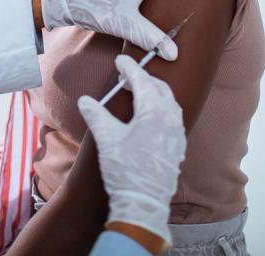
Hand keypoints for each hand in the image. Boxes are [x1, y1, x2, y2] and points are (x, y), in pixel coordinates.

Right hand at [78, 56, 186, 248]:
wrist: (143, 204)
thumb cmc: (125, 170)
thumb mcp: (107, 139)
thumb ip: (97, 115)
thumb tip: (86, 100)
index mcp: (154, 112)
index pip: (142, 80)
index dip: (130, 68)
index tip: (120, 60)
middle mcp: (171, 119)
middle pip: (160, 88)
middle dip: (144, 78)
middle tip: (127, 75)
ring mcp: (177, 134)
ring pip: (170, 103)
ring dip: (155, 93)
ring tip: (139, 93)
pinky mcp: (178, 147)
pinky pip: (173, 119)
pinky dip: (162, 109)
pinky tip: (151, 117)